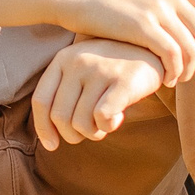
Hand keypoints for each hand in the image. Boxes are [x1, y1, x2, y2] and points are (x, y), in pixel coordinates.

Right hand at [0, 0, 194, 83]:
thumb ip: (168, 2)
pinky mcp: (143, 26)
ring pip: (193, 49)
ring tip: (174, 79)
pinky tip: (163, 79)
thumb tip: (188, 24)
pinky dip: (173, 72)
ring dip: (188, 70)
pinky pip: (173, 56)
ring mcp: (159, 9)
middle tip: (190, 73)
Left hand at [30, 38, 165, 148]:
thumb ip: (65, 93)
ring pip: (82, 123)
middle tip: (91, 131)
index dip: (43, 129)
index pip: (41, 101)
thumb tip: (49, 139)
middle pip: (60, 117)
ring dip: (95, 132)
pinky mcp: (123, 80)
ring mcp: (100, 70)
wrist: (153, 49)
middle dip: (73, 135)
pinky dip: (108, 126)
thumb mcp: (83, 70)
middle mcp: (78, 61)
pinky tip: (119, 117)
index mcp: (63, 59)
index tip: (52, 145)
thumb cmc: (113, 69)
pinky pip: (102, 118)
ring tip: (107, 121)